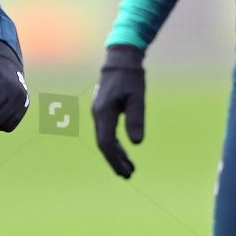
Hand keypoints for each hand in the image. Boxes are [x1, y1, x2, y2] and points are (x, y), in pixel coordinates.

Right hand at [92, 44, 144, 177]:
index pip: (105, 143)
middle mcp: (98, 115)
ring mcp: (99, 113)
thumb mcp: (137, 98)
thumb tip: (136, 143)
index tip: (124, 172)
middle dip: (115, 161)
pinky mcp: (104, 111)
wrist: (120, 60)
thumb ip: (135, 119)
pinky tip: (125, 152)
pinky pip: (107, 133)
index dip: (114, 159)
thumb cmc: (130, 78)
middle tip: (128, 175)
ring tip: (128, 169)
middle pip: (104, 145)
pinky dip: (116, 145)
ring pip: (106, 140)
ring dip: (116, 155)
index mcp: (104, 113)